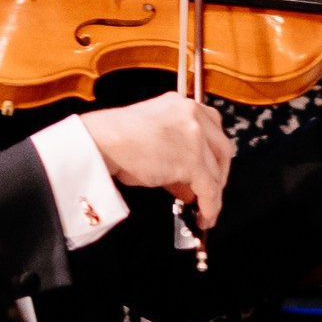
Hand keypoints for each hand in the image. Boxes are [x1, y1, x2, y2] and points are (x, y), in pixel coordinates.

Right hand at [77, 94, 233, 229]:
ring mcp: (195, 137)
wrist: (100, 142)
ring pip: (215, 171)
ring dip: (212, 193)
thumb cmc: (114, 139)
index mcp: (182, 104)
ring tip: (203, 208)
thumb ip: (175, 153)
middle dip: (219, 172)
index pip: (212, 128)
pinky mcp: (192, 161)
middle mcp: (193, 115)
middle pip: (222, 148)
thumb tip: (187, 183)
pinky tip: (204, 217)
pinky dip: (210, 206)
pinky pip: (209, 189)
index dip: (213, 152)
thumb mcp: (152, 137)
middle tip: (210, 190)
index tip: (211, 167)